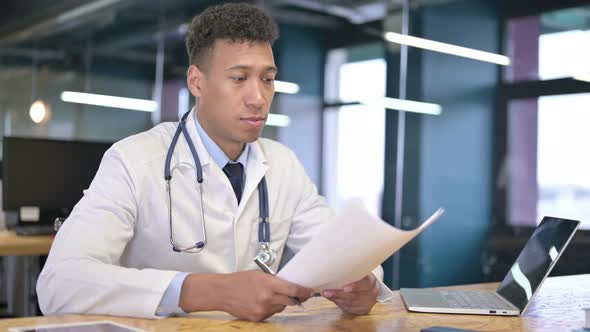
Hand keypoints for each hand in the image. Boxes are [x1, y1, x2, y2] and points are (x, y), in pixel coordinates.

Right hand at [179, 271, 311, 321]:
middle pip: (291, 301)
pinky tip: (261, 302)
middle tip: (302, 295)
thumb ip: (275, 281)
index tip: (309, 291)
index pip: (293, 290)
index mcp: (268, 284)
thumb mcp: (260, 275)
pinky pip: (271, 314)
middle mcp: (267, 298)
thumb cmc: (240, 280)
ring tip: (272, 296)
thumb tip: (289, 286)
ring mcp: (262, 310)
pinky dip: (271, 308)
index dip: (304, 292)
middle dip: (298, 299)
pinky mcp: (258, 318)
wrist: (222, 292)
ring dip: (281, 303)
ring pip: (281, 308)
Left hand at [321, 274, 377, 314]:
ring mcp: (368, 302)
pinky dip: (340, 304)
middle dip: (339, 294)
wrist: (370, 289)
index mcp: (371, 281)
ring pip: (351, 303)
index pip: (365, 284)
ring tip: (327, 295)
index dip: (355, 287)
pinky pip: (350, 308)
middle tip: (327, 292)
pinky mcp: (363, 309)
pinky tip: (333, 299)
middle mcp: (371, 292)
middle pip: (355, 296)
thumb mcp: (359, 273)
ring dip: (337, 299)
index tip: (345, 288)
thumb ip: (350, 273)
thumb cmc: (361, 278)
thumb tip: (331, 272)